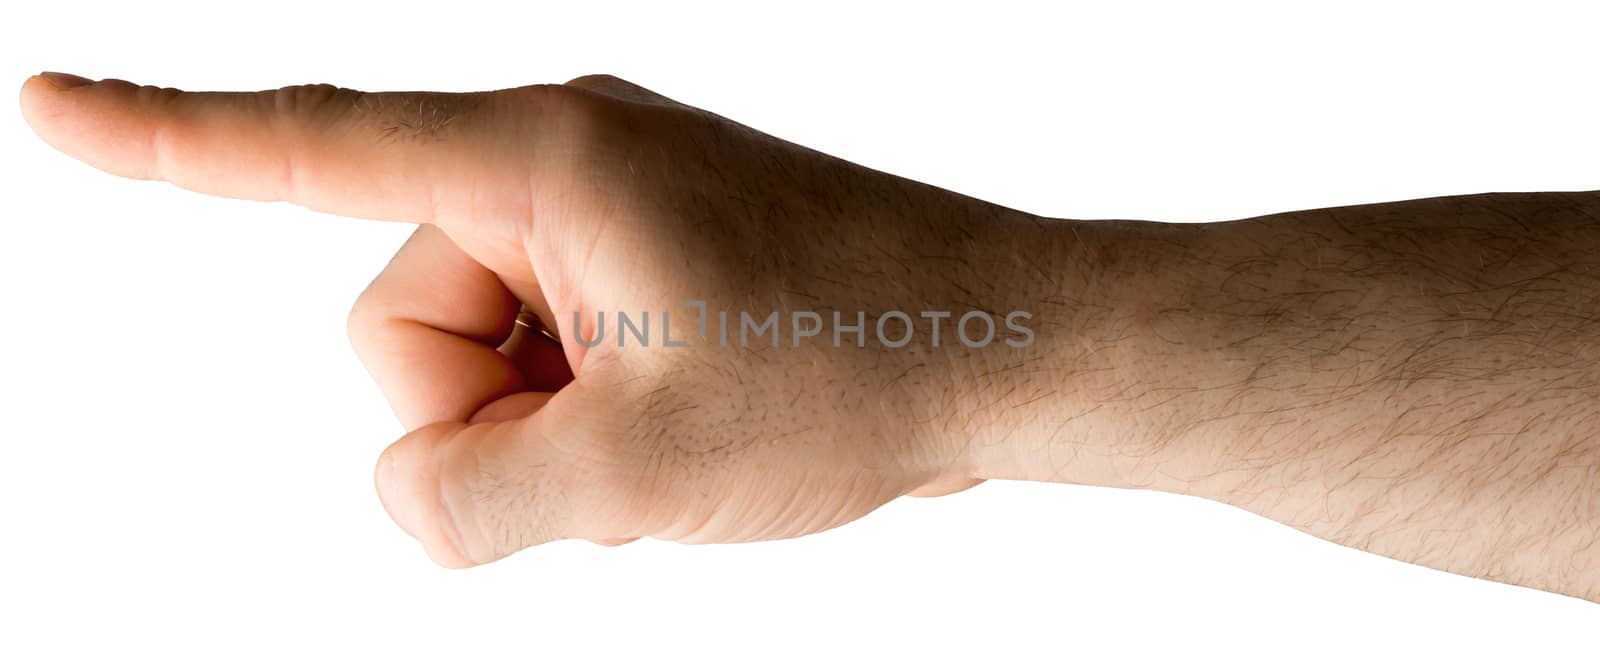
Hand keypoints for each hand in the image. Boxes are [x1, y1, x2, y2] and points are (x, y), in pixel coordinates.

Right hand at [20, 72, 1043, 565]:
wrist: (1011, 350)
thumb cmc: (857, 378)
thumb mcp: (635, 473)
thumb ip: (462, 500)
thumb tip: (403, 492)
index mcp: (544, 157)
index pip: (312, 146)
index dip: (159, 139)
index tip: (43, 101)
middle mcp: (561, 156)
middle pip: (400, 320)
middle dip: (483, 417)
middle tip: (623, 440)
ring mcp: (606, 205)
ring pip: (474, 354)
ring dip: (548, 426)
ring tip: (672, 430)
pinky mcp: (642, 253)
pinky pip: (546, 348)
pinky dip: (587, 412)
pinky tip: (683, 417)